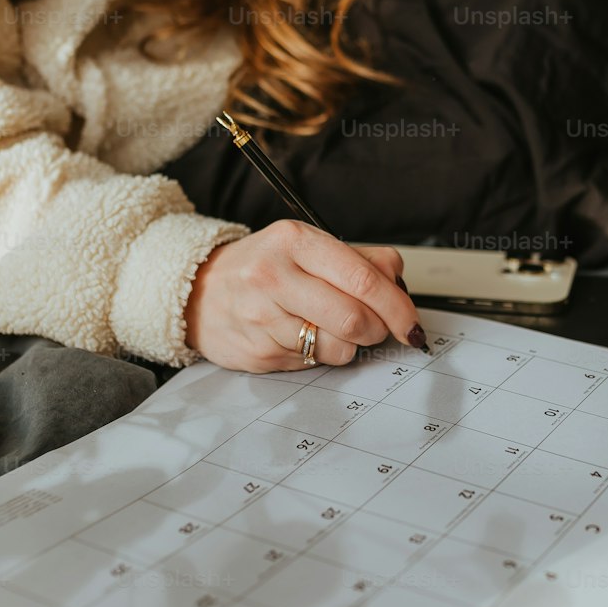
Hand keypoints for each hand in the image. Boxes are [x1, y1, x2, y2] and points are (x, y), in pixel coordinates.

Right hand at [183, 222, 425, 372]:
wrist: (196, 290)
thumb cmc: (262, 267)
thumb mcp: (307, 247)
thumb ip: (359, 260)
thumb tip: (399, 283)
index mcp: (295, 241)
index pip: (363, 279)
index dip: (398, 307)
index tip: (412, 323)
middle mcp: (273, 275)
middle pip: (355, 319)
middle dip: (377, 330)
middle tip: (375, 328)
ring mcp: (261, 317)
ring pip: (336, 349)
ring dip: (346, 345)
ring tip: (325, 327)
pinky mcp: (255, 352)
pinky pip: (310, 365)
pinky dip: (315, 355)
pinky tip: (297, 336)